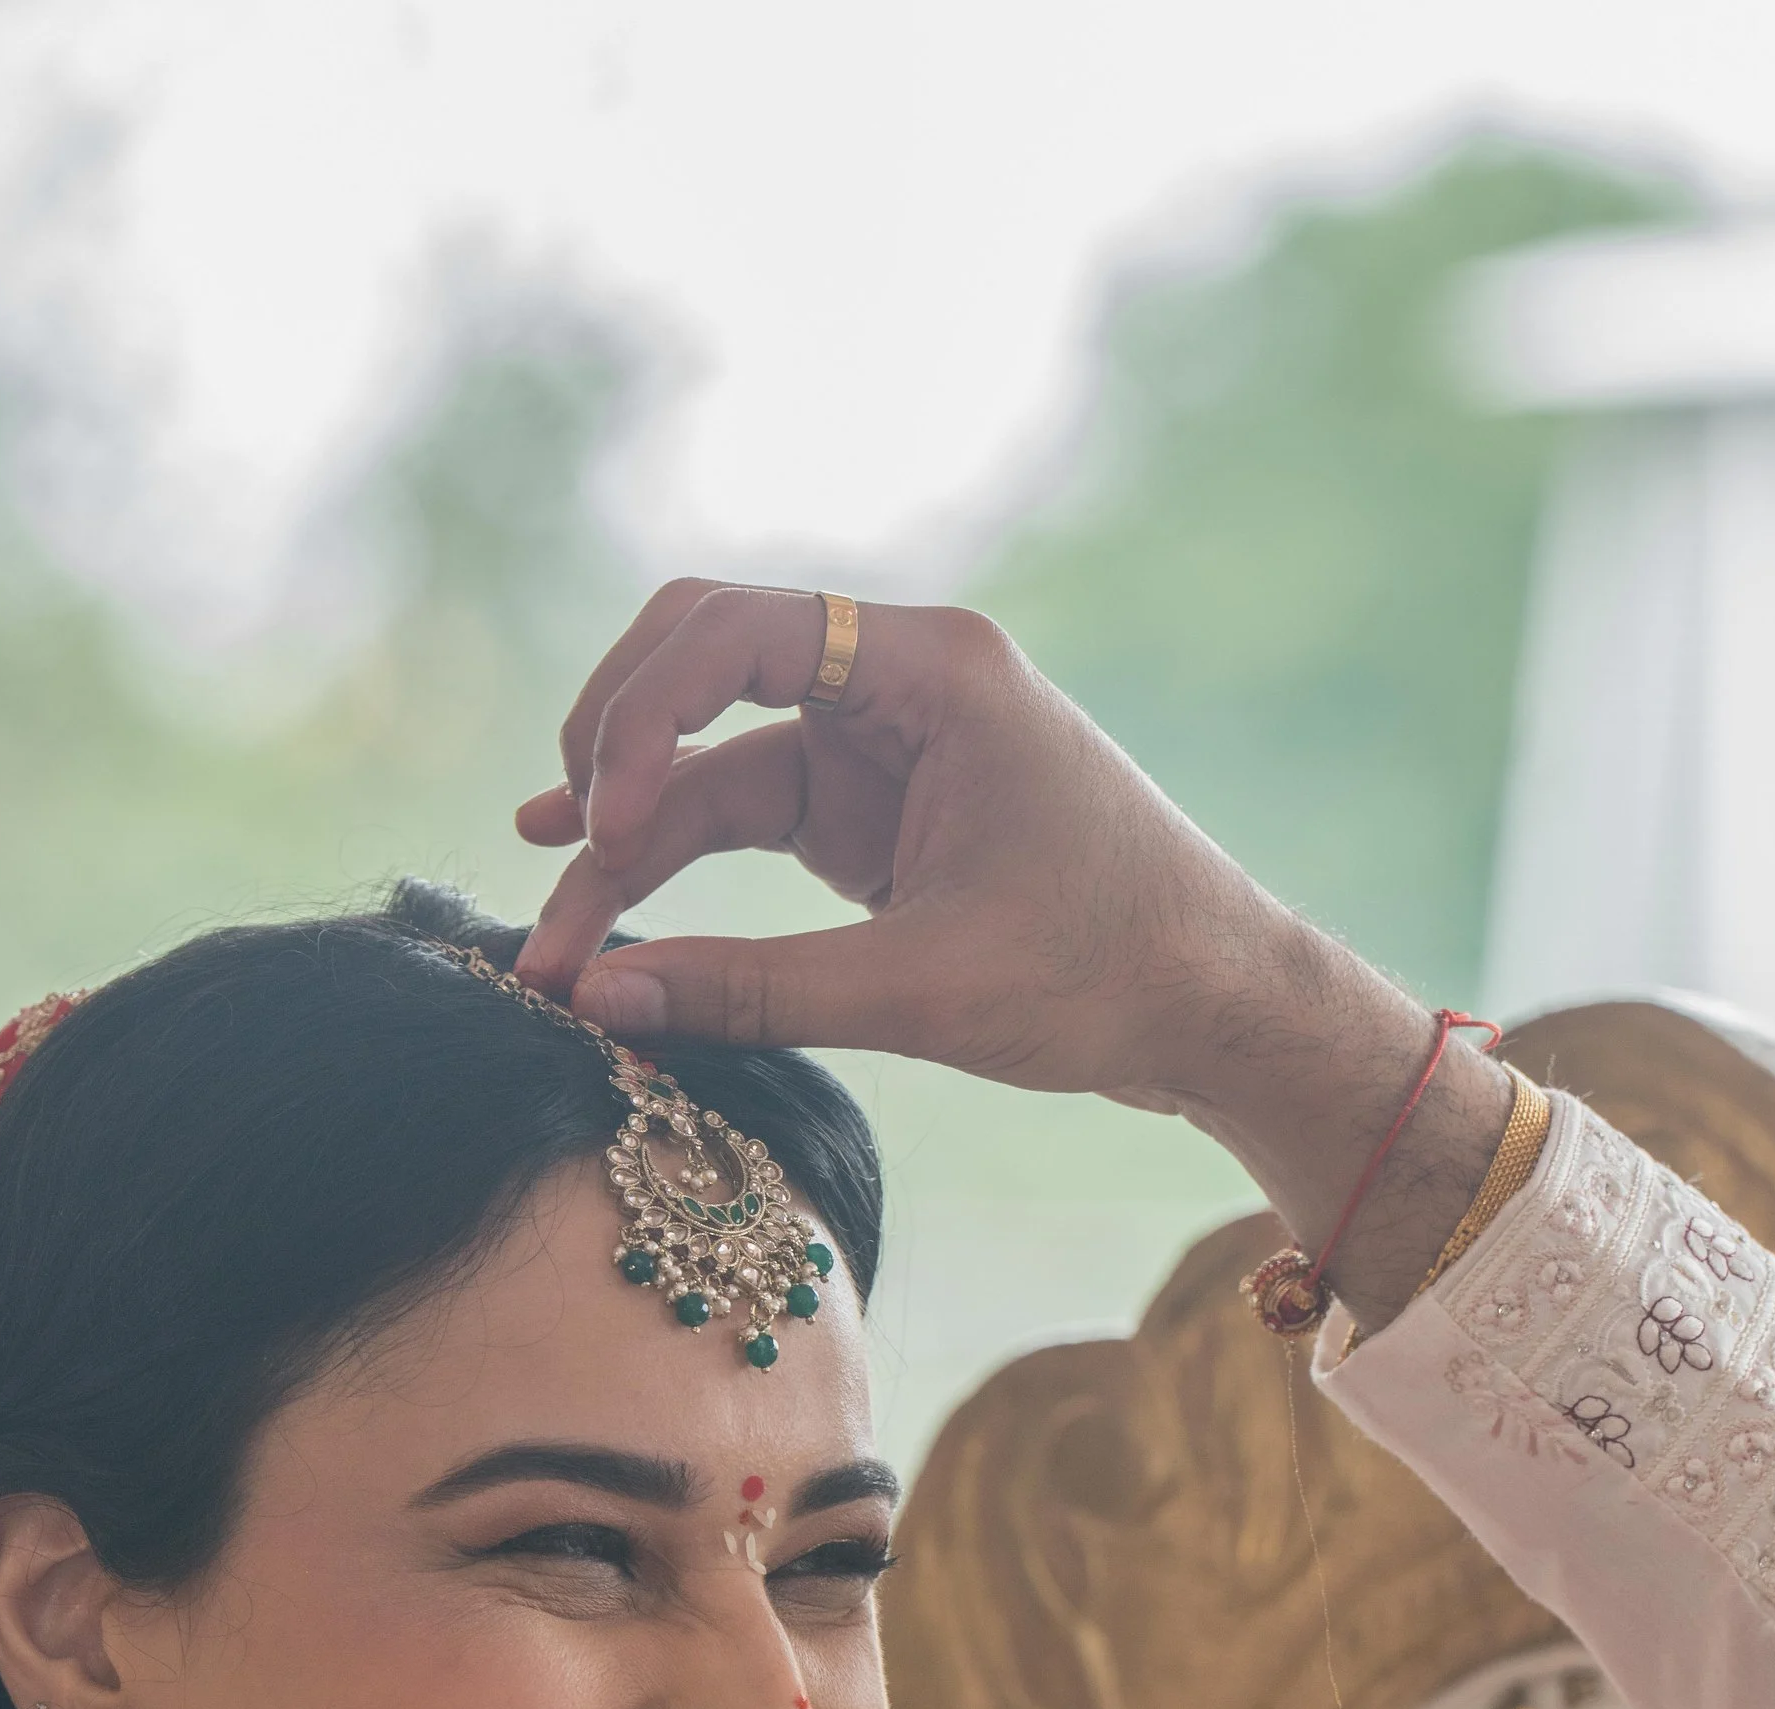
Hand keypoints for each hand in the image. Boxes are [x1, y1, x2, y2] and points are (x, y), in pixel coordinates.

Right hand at [514, 582, 1512, 1327]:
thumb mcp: (925, 989)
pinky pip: (741, 814)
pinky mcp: (869, 816)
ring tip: (556, 943)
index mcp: (936, 669)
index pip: (740, 631)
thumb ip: (753, 987)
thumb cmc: (1111, 975)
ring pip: (710, 762)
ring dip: (629, 839)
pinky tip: (589, 884)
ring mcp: (880, 746)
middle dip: (615, 753)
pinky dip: (672, 854)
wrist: (1218, 1012)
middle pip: (703, 664)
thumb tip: (597, 1000)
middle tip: (558, 853)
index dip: (644, 714)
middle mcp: (900, 682)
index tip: (600, 825)